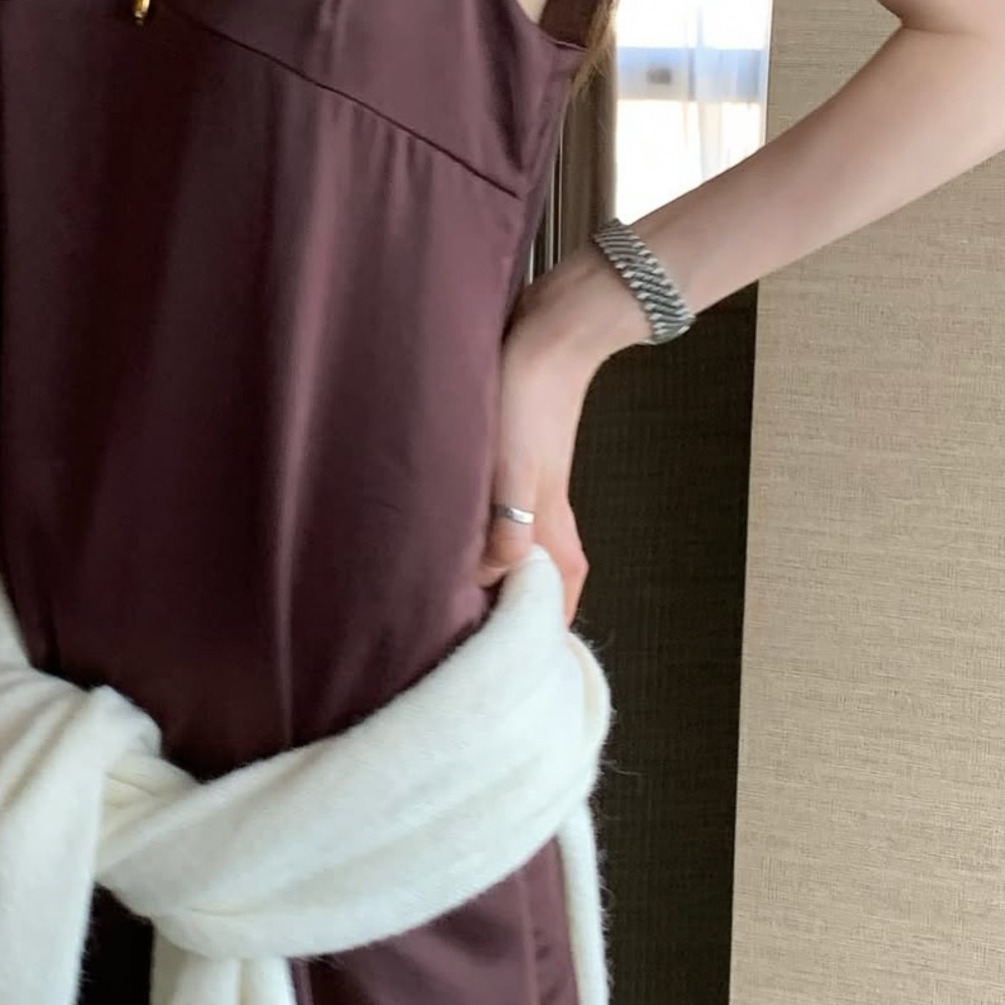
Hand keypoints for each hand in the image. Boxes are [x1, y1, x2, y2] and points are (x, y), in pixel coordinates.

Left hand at [476, 278, 603, 624]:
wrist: (548, 334)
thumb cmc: (531, 400)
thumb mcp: (513, 471)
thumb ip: (504, 528)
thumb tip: (488, 577)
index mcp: (553, 529)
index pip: (557, 602)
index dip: (537, 638)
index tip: (504, 670)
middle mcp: (545, 519)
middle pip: (538, 584)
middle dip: (510, 617)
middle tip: (463, 645)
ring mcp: (529, 493)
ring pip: (516, 553)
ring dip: (490, 578)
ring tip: (446, 605)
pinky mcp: (510, 467)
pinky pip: (498, 521)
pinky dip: (478, 539)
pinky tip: (447, 538)